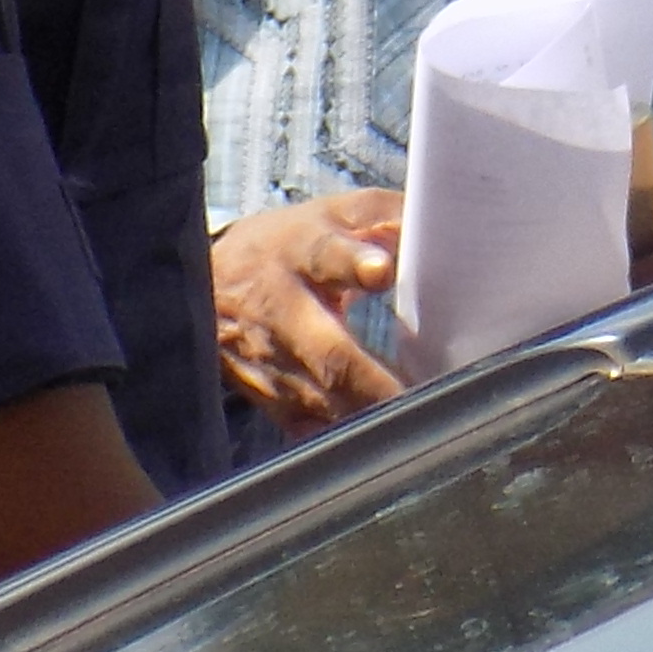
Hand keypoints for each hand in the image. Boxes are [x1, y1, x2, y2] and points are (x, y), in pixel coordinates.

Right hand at [215, 190, 404, 432]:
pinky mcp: (271, 401)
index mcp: (301, 252)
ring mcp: (273, 363)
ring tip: (422, 422)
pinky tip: (387, 437)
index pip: (325, 255)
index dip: (353, 263)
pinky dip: (351, 435)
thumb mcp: (333, 215)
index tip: (382, 272)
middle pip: (329, 352)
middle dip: (376, 378)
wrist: (207, 284)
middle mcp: (283, 309)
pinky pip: (314, 427)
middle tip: (424, 389)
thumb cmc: (292, 245)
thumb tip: (445, 226)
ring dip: (372, 413)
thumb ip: (388, 216)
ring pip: (325, 401)